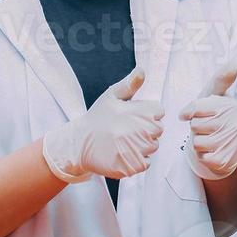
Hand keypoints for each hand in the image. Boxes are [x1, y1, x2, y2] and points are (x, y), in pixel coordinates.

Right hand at [43, 66, 164, 182]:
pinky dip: (138, 160)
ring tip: (123, 142)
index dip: (146, 113)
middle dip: (146, 129)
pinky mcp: (132, 167)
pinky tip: (123, 154)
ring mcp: (137, 150)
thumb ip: (130, 84)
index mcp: (140, 111)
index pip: (159, 111)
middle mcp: (141, 131)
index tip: (131, 116)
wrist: (78, 145)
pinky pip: (146, 163)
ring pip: (153, 147)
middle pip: (158, 130)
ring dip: (143, 145)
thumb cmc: (97, 118)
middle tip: (126, 130)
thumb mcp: (111, 97)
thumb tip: (141, 70)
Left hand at [179, 61, 236, 180]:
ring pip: (198, 143)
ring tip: (208, 139)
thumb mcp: (214, 95)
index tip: (193, 113)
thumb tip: (235, 64)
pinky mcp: (227, 159)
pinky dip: (202, 156)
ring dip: (198, 143)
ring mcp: (232, 141)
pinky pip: (203, 158)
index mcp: (230, 105)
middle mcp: (235, 122)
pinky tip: (211, 151)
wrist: (226, 146)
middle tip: (205, 127)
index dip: (190, 112)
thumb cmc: (214, 116)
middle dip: (196, 128)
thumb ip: (220, 79)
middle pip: (196, 126)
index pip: (197, 108)